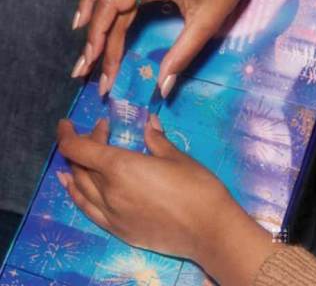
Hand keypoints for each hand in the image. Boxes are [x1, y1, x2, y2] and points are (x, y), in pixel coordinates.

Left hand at [57, 117, 276, 284]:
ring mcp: (111, 215)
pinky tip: (76, 188)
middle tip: (103, 133)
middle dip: (84, 145)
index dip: (68, 134)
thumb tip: (148, 123)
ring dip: (75, 170)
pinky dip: (77, 195)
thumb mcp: (176, 156)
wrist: (208, 230)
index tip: (67, 124)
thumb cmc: (196, 186)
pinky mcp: (119, 230)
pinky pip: (88, 210)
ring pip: (80, 189)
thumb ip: (156, 139)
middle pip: (80, 166)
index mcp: (121, 167)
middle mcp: (108, 192)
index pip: (79, 149)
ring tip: (78, 160)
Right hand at [70, 0, 284, 97]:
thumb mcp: (207, 21)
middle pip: (104, 5)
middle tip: (85, 70)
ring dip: (90, 19)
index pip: (113, 11)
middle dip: (94, 41)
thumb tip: (162, 87)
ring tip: (84, 48)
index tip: (103, 73)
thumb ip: (182, 54)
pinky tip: (91, 14)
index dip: (103, 44)